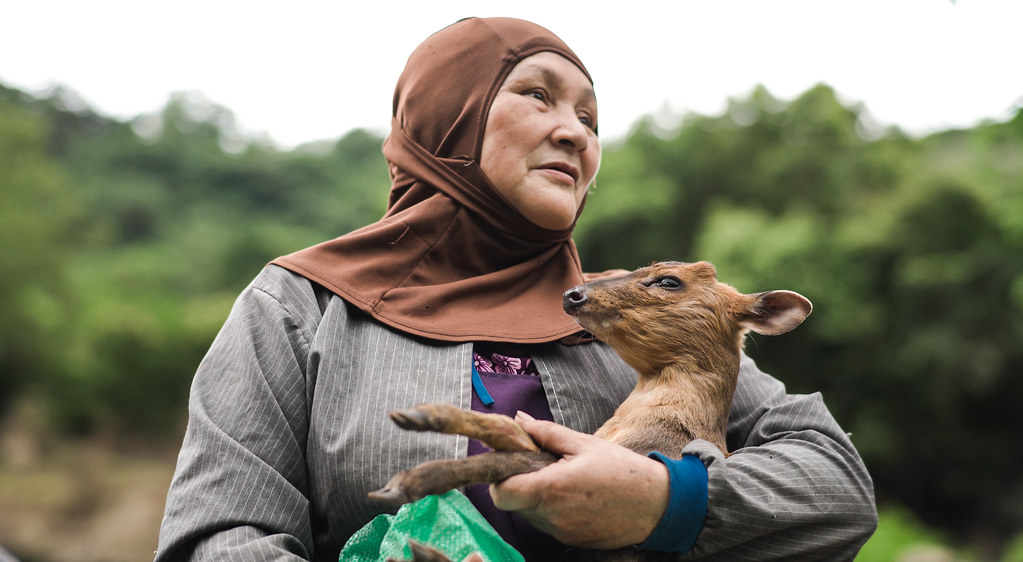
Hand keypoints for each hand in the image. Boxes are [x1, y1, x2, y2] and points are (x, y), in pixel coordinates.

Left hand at [488, 412, 669, 549]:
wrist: (658, 505)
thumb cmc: (622, 470)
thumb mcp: (583, 443)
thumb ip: (546, 433)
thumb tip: (519, 420)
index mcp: (551, 489)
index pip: (500, 493)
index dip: (498, 477)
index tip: (510, 462)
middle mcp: (552, 517)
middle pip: (512, 504)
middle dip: (517, 483)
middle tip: (537, 465)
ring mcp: (561, 532)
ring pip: (529, 515)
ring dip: (534, 497)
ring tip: (560, 478)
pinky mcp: (572, 541)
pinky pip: (548, 524)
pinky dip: (551, 509)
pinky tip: (573, 495)